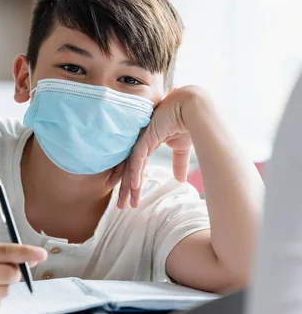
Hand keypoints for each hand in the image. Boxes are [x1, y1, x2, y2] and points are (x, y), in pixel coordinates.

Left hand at [111, 87, 202, 208]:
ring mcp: (141, 139)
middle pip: (129, 169)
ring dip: (128, 186)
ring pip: (131, 167)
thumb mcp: (181, 148)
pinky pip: (137, 158)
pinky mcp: (146, 136)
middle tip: (121, 206)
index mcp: (147, 143)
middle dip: (125, 189)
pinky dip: (135, 173)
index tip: (130, 198)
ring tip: (125, 203)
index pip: (136, 166)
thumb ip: (178, 163)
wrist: (191, 107)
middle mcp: (141, 142)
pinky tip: (135, 186)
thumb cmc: (186, 123)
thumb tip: (180, 180)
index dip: (132, 182)